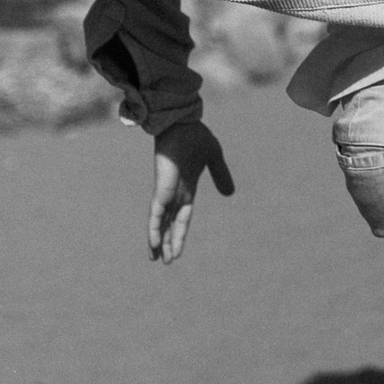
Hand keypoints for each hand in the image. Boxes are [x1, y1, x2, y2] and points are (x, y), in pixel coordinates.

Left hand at [147, 120, 231, 264]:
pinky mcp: (161, 188)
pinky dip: (154, 229)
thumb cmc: (195, 137)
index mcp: (186, 187)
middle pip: (171, 223)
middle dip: (169, 241)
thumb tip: (230, 193)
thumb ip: (220, 175)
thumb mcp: (213, 158)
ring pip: (161, 222)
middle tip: (166, 260)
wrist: (182, 123)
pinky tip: (154, 242)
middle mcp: (174, 192)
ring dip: (160, 241)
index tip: (177, 246)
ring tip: (157, 258)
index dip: (180, 232)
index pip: (183, 216)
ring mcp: (165, 191)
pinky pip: (156, 214)